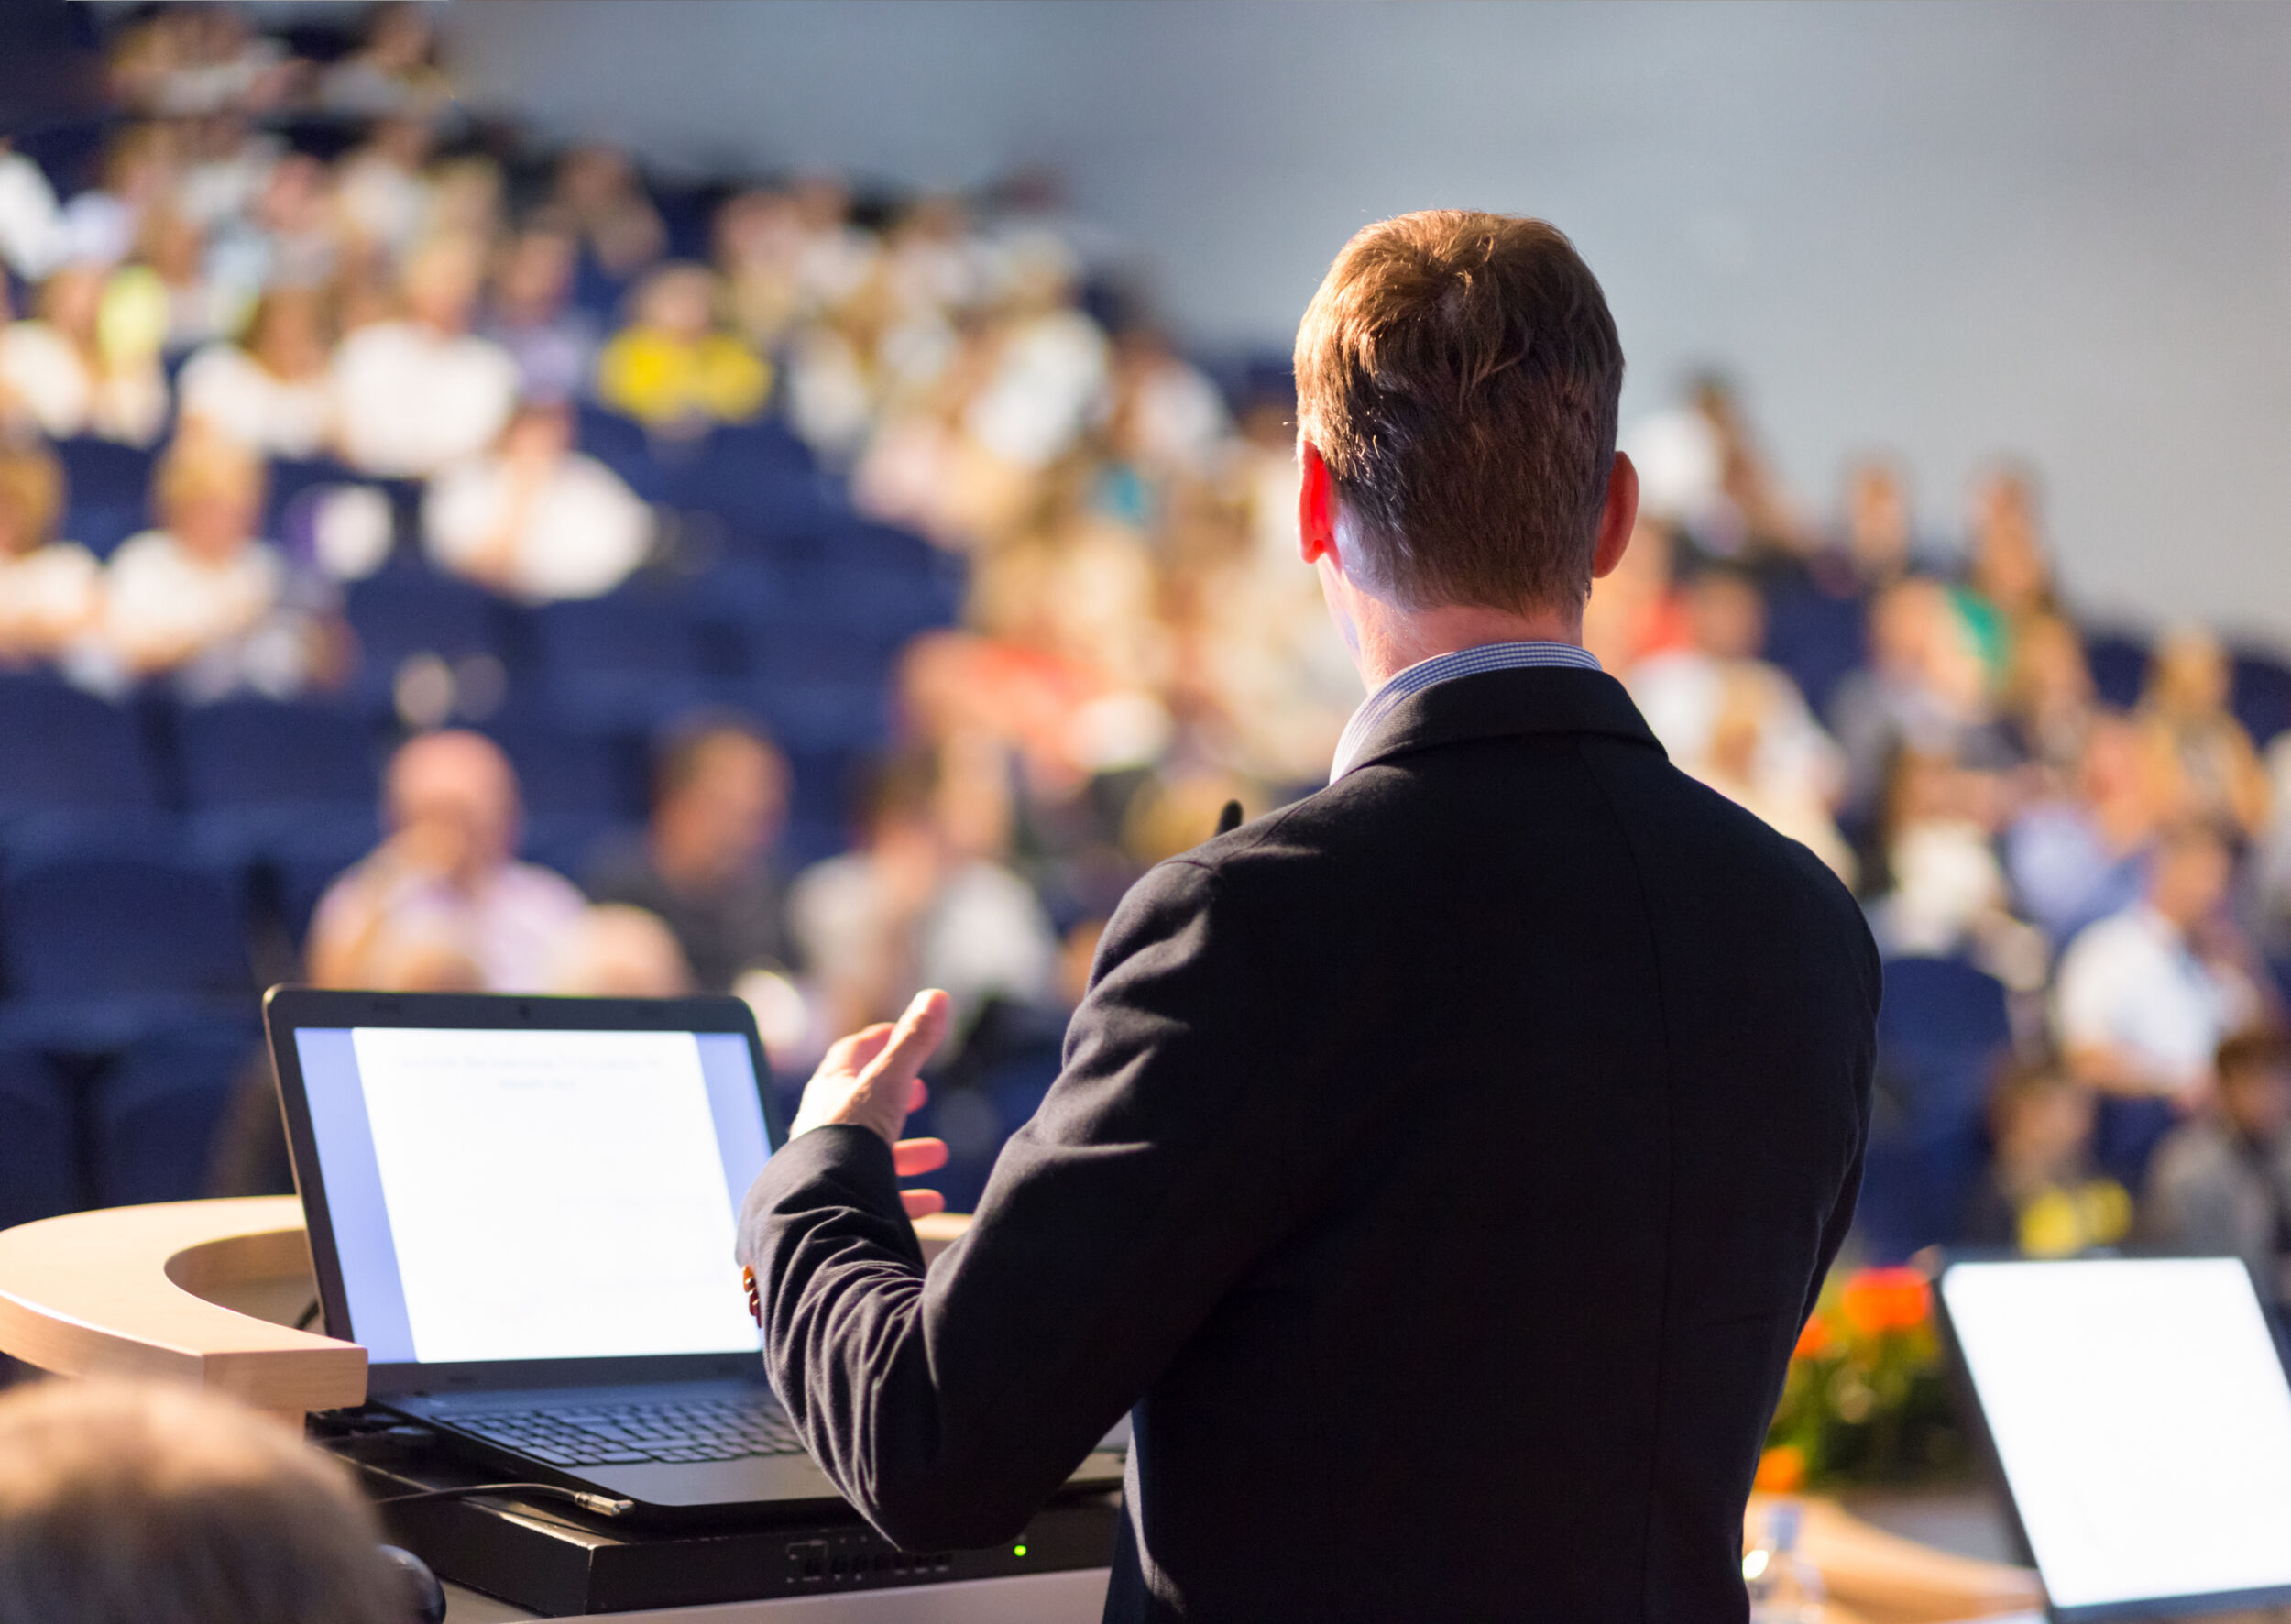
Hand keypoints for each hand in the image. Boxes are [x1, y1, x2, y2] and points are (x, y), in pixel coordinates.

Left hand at [791, 989, 953, 1219]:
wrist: (823, 1203)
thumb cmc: (850, 1135)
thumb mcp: (889, 1081)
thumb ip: (913, 1041)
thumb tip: (936, 996)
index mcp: (830, 1091)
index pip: (850, 1054)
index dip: (878, 1041)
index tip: (901, 1035)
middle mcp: (825, 1126)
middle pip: (863, 1104)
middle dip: (898, 1098)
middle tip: (922, 1094)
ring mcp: (831, 1165)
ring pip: (872, 1152)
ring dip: (907, 1150)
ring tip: (937, 1153)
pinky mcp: (843, 1199)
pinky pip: (877, 1194)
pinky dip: (908, 1194)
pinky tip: (932, 1201)